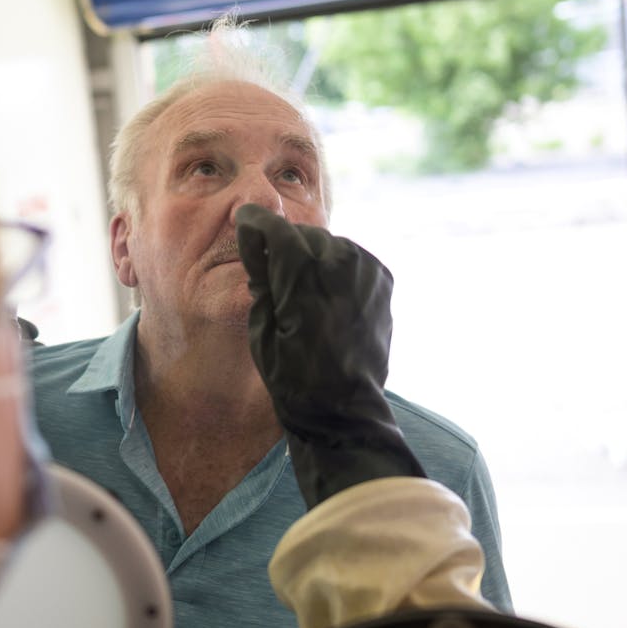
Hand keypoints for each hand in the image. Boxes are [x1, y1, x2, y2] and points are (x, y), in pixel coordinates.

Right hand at [235, 204, 425, 507]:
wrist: (344, 408)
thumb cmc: (293, 376)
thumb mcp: (260, 329)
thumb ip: (260, 280)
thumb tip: (259, 247)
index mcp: (304, 279)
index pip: (276, 229)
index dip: (255, 222)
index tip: (244, 220)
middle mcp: (340, 267)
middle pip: (301, 235)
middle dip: (282, 246)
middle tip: (269, 271)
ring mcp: (366, 271)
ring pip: (328, 243)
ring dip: (310, 256)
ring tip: (300, 289)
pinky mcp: (382, 278)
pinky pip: (350, 257)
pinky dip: (334, 266)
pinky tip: (325, 293)